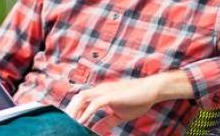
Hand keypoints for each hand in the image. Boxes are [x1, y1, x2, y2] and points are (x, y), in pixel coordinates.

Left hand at [64, 71, 192, 127]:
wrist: (152, 89)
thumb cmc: (138, 99)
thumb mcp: (120, 114)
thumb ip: (107, 122)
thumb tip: (96, 130)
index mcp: (102, 93)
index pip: (82, 99)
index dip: (75, 110)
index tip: (71, 123)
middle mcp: (101, 90)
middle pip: (78, 97)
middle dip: (71, 110)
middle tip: (67, 124)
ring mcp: (105, 91)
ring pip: (82, 97)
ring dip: (75, 110)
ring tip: (72, 123)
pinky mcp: (111, 95)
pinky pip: (94, 104)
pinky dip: (87, 113)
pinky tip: (82, 122)